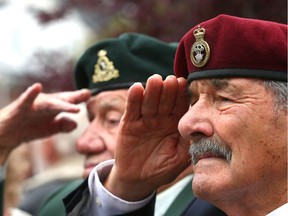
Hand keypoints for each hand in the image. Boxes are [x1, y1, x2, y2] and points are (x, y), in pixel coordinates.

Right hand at [0, 83, 89, 163]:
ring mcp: (33, 105)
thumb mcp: (51, 128)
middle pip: (62, 100)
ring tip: (72, 104)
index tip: (91, 95)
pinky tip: (36, 86)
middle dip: (74, 97)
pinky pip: (26, 100)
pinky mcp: (20, 109)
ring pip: (49, 103)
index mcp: (54, 108)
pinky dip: (31, 94)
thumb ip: (64, 125)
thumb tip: (75, 123)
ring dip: (60, 102)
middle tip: (87, 94)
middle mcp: (46, 104)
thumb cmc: (31, 127)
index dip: (80, 99)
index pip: (69, 103)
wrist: (7, 134)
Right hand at [105, 74, 190, 200]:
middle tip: (171, 80)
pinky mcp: (129, 123)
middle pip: (165, 100)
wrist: (139, 180)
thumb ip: (190, 143)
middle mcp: (161, 118)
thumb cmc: (162, 168)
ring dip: (152, 91)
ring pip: (149, 102)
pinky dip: (134, 99)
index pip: (179, 106)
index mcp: (175, 123)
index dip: (181, 95)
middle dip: (168, 90)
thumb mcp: (180, 158)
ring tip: (155, 80)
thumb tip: (206, 129)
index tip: (184, 84)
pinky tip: (136, 88)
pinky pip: (132, 109)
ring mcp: (144, 119)